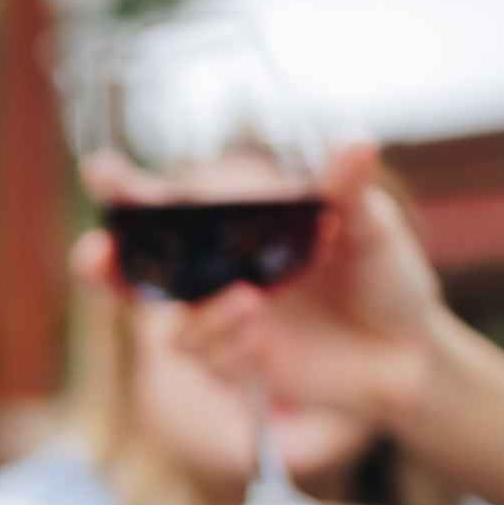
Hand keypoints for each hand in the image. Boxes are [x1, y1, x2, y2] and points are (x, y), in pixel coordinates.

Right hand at [76, 144, 444, 423]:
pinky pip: (209, 360)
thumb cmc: (385, 279)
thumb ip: (349, 190)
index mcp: (237, 228)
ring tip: (252, 305)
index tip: (99, 170)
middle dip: (103, 265)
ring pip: (176, 325)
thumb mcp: (372, 229)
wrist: (409, 355)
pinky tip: (266, 344)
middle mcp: (217, 273)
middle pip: (137, 272)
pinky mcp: (235, 363)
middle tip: (94, 255)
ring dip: (204, 316)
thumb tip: (356, 142)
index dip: (125, 190)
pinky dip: (233, 349)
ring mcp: (221, 320)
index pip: (168, 206)